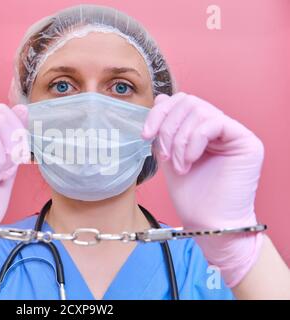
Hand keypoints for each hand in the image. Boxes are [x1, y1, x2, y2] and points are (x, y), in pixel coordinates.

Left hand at [142, 92, 264, 286]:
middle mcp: (218, 127)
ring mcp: (233, 133)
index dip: (159, 113)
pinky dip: (194, 141)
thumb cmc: (190, 195)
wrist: (207, 221)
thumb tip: (160, 99)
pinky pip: (214, 123)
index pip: (179, 102)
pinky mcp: (246, 141)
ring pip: (199, 111)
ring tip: (178, 166)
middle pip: (188, 102)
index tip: (145, 135)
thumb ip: (165, 130)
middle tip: (163, 155)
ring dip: (180, 141)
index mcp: (200, 128)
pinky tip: (189, 162)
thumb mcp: (168, 155)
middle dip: (167, 127)